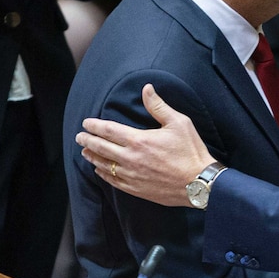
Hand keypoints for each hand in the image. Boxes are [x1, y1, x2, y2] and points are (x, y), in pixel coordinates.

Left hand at [76, 83, 216, 206]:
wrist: (198, 182)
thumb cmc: (190, 151)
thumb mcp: (179, 123)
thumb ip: (158, 106)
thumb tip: (146, 88)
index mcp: (139, 140)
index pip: (108, 130)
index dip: (94, 125)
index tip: (86, 123)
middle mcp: (130, 158)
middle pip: (101, 148)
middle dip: (87, 141)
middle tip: (79, 137)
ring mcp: (131, 175)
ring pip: (103, 165)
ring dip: (92, 157)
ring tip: (85, 152)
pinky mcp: (136, 189)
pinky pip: (112, 181)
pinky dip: (103, 174)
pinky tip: (100, 170)